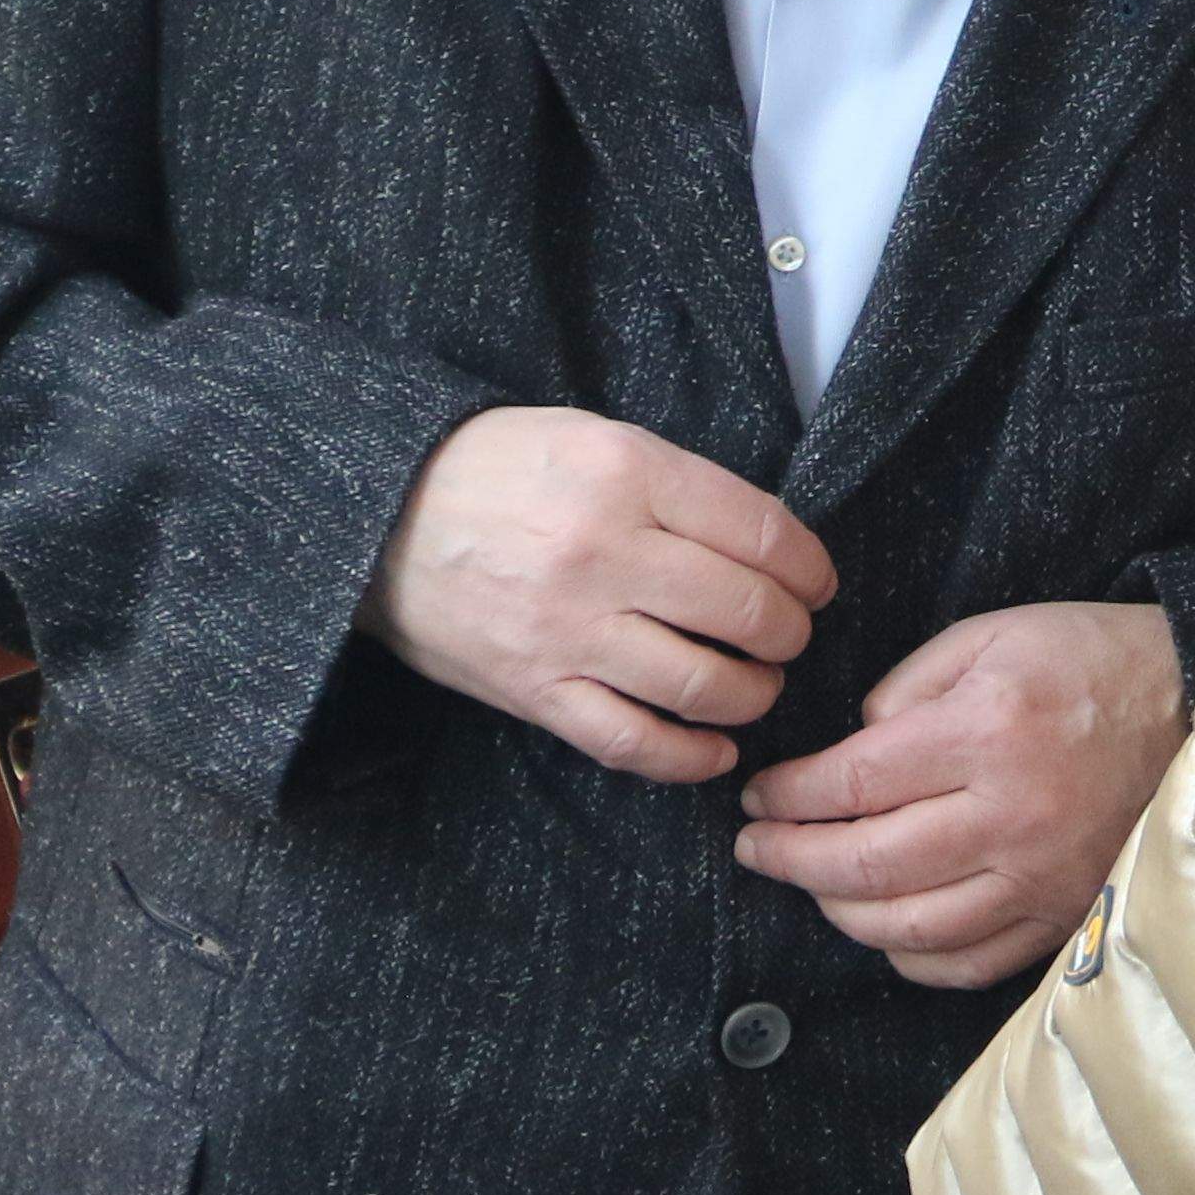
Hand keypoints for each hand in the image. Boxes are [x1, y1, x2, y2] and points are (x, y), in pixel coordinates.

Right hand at [360, 406, 836, 785]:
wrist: (377, 514)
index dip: (809, 567)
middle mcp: (602, 554)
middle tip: (791, 633)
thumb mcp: (594, 438)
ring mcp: (567, 630)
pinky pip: (632, 742)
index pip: (762, 533)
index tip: (816, 581)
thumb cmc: (499, 468)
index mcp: (627, 476)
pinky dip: (690, 756)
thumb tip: (766, 547)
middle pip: (746, 612)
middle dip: (791, 631)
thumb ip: (678, 488)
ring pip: (703, 685)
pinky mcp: (534, 690)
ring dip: (754, 693)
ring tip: (758, 683)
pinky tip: (716, 747)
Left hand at [730, 601, 1186, 984]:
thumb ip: (908, 686)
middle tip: (758, 848)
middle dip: (791, 860)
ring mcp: (1037, 877)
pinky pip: (965, 962)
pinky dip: (910, 956)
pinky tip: (886, 928)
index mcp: (984, 734)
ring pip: (906, 927)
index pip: (851, 784)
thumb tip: (853, 750)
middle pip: (864, 866)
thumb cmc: (1089, 661)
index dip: (787, 797)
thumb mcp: (994, 635)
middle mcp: (1007, 816)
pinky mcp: (1061, 915)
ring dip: (839, 912)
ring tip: (813, 885)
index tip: (757, 797)